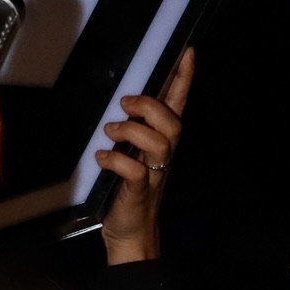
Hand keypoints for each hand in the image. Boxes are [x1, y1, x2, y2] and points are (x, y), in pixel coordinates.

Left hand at [96, 50, 193, 263]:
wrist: (130, 235)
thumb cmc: (127, 191)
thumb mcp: (129, 155)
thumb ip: (129, 131)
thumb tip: (117, 102)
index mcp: (161, 144)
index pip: (177, 107)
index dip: (184, 80)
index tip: (187, 53)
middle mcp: (162, 157)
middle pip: (173, 124)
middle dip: (151, 107)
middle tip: (125, 103)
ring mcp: (153, 175)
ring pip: (159, 144)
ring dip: (132, 131)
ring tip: (110, 132)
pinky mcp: (138, 193)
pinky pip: (135, 172)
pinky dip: (116, 161)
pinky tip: (102, 158)